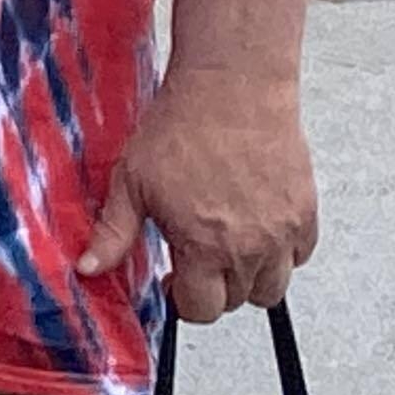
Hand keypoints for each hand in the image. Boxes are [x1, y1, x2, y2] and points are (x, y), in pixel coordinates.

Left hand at [75, 69, 315, 326]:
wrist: (232, 84)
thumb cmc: (182, 125)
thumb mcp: (132, 179)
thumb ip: (113, 232)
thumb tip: (88, 268)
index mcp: (204, 246)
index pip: (201, 310)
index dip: (183, 298)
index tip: (175, 278)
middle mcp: (249, 247)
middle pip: (237, 301)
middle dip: (214, 286)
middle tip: (198, 252)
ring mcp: (282, 232)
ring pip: (273, 286)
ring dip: (251, 275)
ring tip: (228, 242)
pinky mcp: (305, 212)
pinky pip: (301, 254)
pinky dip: (283, 250)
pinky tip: (257, 223)